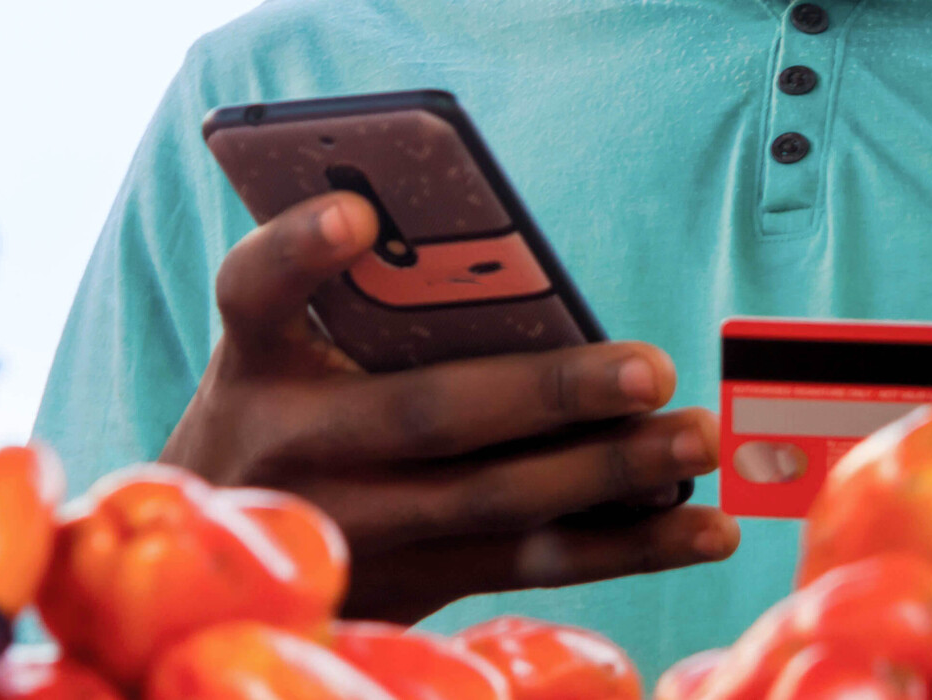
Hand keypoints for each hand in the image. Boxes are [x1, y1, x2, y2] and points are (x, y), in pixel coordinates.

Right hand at [161, 192, 738, 622]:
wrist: (227, 564)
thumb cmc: (282, 413)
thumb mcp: (280, 352)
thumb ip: (354, 300)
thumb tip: (508, 263)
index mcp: (255, 364)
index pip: (253, 291)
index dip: (299, 251)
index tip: (357, 214)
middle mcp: (297, 449)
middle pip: (427, 414)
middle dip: (548, 392)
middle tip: (652, 367)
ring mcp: (357, 528)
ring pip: (495, 502)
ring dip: (610, 473)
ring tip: (697, 439)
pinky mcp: (414, 582)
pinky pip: (531, 564)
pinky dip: (627, 547)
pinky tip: (704, 527)